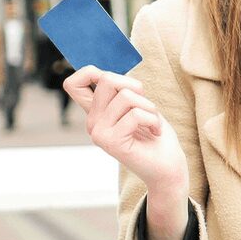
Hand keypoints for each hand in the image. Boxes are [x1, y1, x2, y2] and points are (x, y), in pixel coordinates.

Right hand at [62, 66, 187, 199]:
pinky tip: (155, 132)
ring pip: (125, 96)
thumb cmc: (155, 134)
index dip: (90, 72)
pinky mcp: (110, 142)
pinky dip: (153, 120)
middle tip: (145, 107)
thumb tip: (108, 73)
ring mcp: (99, 133)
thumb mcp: (138, 104)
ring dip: (149, 106)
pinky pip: (135, 114)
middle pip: (107, 79)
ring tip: (152, 122)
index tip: (117, 85)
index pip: (73, 84)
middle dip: (135, 86)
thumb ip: (121, 90)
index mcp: (97, 112)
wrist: (167, 167)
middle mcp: (93, 122)